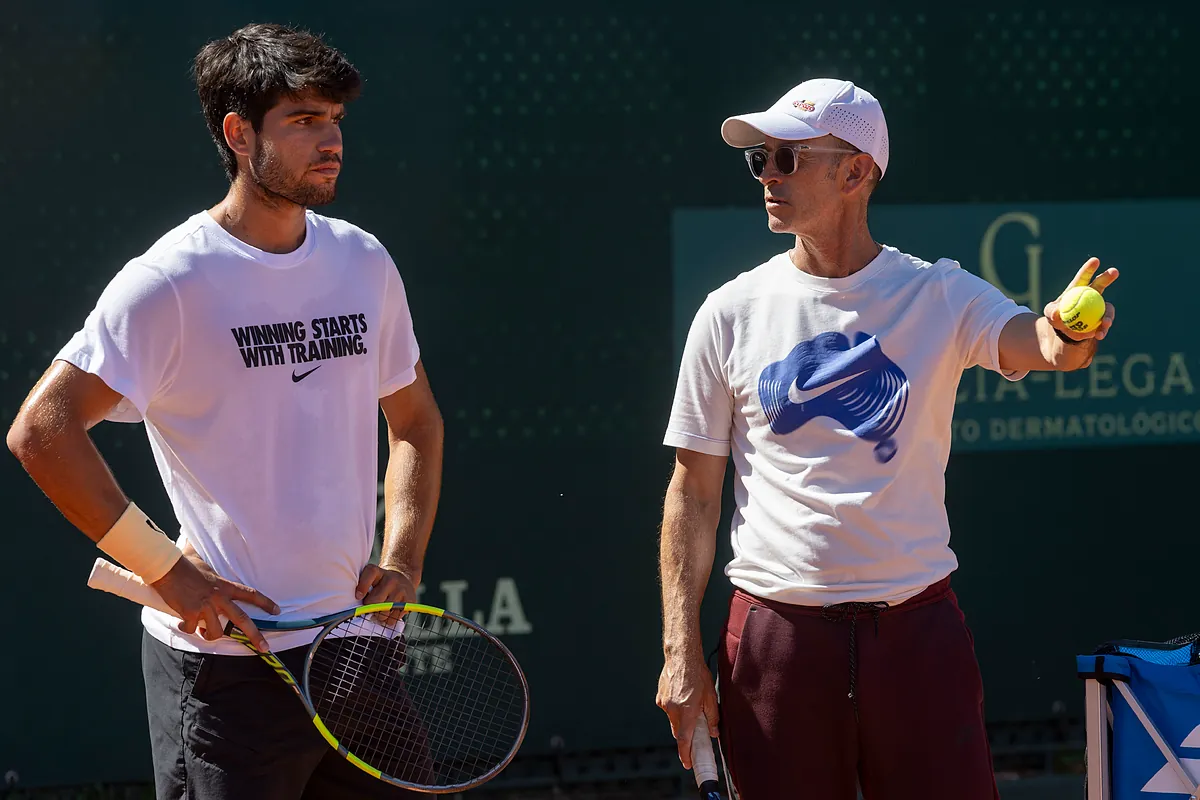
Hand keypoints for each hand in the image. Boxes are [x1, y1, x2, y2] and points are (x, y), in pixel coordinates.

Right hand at [150, 547, 279, 651]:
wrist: (166, 568)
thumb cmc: (183, 563)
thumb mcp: (201, 559)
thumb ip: (204, 557)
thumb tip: (194, 539)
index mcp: (224, 586)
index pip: (250, 594)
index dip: (265, 603)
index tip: (277, 611)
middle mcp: (218, 597)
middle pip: (242, 620)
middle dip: (255, 635)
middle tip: (264, 647)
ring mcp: (205, 606)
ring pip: (215, 632)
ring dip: (209, 635)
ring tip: (202, 631)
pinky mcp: (191, 613)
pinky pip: (193, 630)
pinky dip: (187, 629)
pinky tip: (182, 625)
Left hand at [356, 563, 417, 625]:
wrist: (403, 579)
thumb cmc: (380, 584)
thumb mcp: (371, 580)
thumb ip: (363, 590)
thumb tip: (359, 611)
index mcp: (378, 572)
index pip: (370, 573)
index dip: (363, 586)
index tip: (358, 596)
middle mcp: (391, 579)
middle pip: (375, 600)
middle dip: (370, 608)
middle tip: (370, 608)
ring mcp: (402, 590)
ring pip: (384, 612)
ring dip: (380, 616)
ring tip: (380, 611)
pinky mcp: (410, 600)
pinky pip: (394, 618)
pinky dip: (389, 620)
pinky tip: (390, 612)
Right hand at [656, 651, 719, 769]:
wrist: (681, 655)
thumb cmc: (698, 674)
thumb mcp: (710, 696)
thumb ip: (712, 717)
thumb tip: (713, 732)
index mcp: (686, 711)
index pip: (684, 740)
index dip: (686, 754)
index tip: (688, 764)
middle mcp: (672, 709)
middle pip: (678, 731)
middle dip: (686, 733)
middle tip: (696, 728)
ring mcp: (664, 703)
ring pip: (673, 719)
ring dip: (681, 717)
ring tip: (690, 701)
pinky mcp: (660, 697)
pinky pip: (668, 708)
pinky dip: (675, 707)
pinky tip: (682, 694)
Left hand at [1043, 257, 1117, 367]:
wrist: (1064, 331)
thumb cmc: (1056, 317)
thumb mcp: (1050, 314)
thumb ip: (1051, 312)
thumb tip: (1056, 313)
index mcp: (1078, 289)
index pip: (1084, 277)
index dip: (1089, 268)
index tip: (1095, 260)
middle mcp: (1091, 295)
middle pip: (1100, 284)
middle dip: (1107, 276)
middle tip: (1114, 271)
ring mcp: (1099, 307)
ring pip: (1107, 308)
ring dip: (1108, 315)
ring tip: (1105, 323)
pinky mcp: (1102, 320)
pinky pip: (1105, 324)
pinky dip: (1103, 329)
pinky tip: (1100, 334)